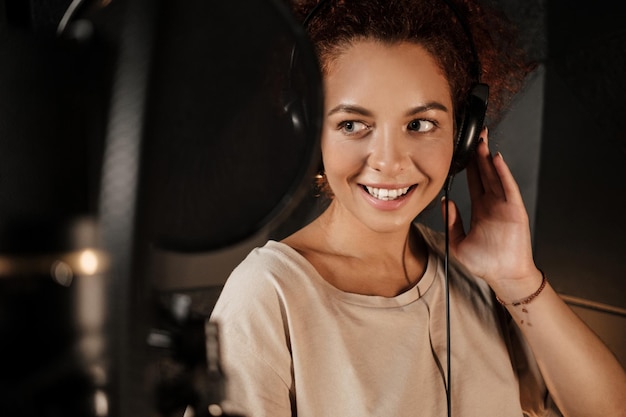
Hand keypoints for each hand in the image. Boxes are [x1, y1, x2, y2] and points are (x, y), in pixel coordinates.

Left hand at [442, 128, 539, 290]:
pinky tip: (496, 159)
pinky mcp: (514, 210)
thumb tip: (446, 202)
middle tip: (474, 135)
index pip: (473, 181)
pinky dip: (502, 172)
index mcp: (480, 209)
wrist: (503, 275)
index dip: (468, 165)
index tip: (462, 151)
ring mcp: (504, 205)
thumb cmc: (484, 263)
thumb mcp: (458, 242)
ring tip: (481, 141)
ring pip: (495, 175)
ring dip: (489, 158)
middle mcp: (493, 204)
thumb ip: (451, 221)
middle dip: (478, 154)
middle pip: (485, 172)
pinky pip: (508, 187)